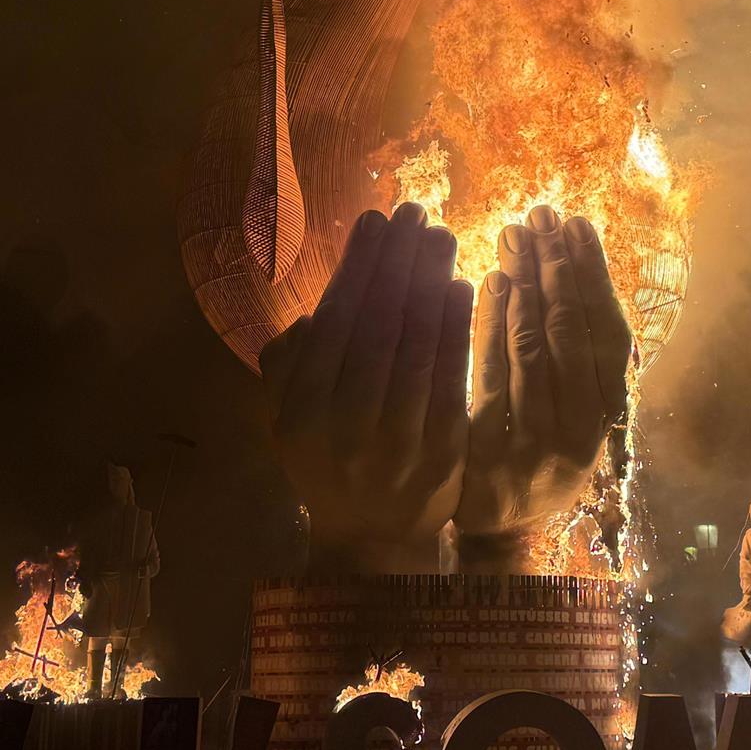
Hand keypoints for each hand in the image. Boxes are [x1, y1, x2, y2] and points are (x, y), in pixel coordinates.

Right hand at [259, 203, 471, 572]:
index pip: (333, 322)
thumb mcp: (286, 419)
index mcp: (300, 411)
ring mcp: (395, 444)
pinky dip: (457, 331)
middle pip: (376, 325)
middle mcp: (343, 426)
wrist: (372, 538)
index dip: (356, 266)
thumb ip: (285, 365)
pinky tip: (464, 287)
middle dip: (397, 261)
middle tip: (415, 212)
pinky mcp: (442, 455)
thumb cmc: (327, 462)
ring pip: (414, 347)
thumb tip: (313, 312)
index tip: (375, 219)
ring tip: (442, 237)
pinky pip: (450, 381)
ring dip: (430, 283)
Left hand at [457, 205, 632, 570]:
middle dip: (561, 268)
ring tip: (515, 233)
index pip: (611, 335)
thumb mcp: (559, 408)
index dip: (597, 276)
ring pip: (538, 352)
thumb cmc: (524, 452)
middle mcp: (584, 434)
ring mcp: (540, 450)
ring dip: (528, 286)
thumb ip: (569, 354)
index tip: (579, 223)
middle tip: (543, 212)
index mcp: (607, 417)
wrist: (490, 532)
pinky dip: (496, 326)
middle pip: (576, 336)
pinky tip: (491, 282)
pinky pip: (497, 378)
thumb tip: (569, 268)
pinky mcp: (496, 460)